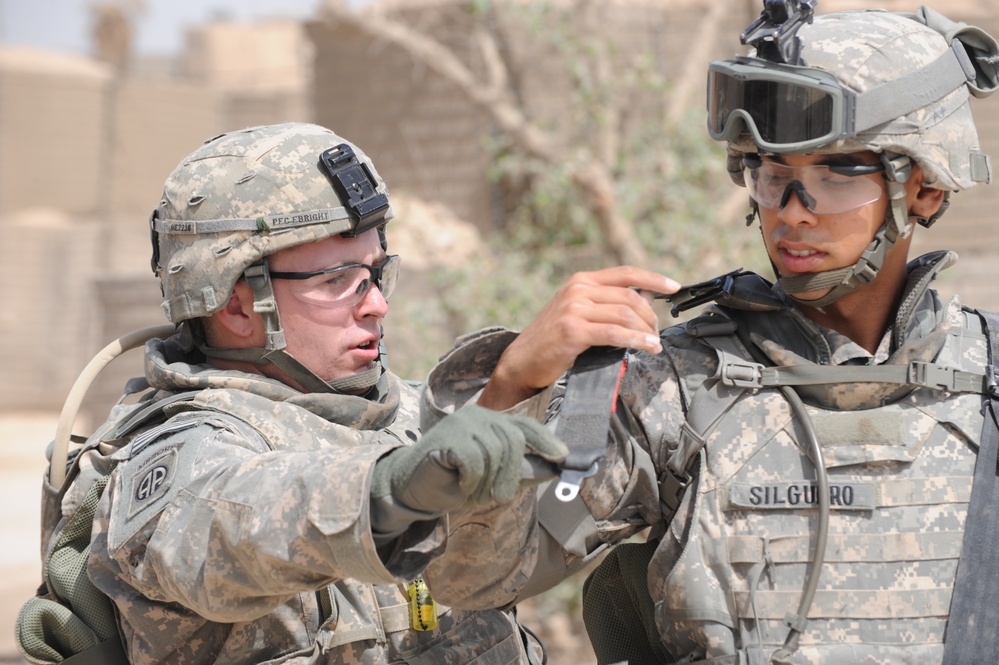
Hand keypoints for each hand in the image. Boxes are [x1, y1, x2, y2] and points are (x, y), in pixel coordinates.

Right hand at [371, 405, 567, 514]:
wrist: (412, 489)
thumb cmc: (453, 482)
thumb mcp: (495, 478)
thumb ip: (523, 470)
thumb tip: (555, 468)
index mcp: (491, 421)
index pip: (525, 426)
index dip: (546, 441)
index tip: (562, 456)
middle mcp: (479, 415)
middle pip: (514, 443)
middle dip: (508, 476)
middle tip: (494, 498)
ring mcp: (462, 423)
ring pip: (496, 454)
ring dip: (486, 483)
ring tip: (470, 492)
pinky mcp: (449, 436)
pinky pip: (476, 461)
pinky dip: (471, 480)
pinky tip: (458, 483)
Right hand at [480, 266, 679, 409]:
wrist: (522, 361)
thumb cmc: (553, 341)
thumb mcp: (578, 312)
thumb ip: (606, 304)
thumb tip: (646, 300)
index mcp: (581, 280)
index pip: (625, 273)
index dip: (652, 278)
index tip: (673, 286)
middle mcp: (577, 289)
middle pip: (629, 296)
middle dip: (650, 316)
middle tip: (656, 333)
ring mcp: (574, 308)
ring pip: (624, 314)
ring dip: (645, 331)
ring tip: (653, 344)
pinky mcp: (573, 330)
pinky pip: (614, 333)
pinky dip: (635, 340)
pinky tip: (646, 346)